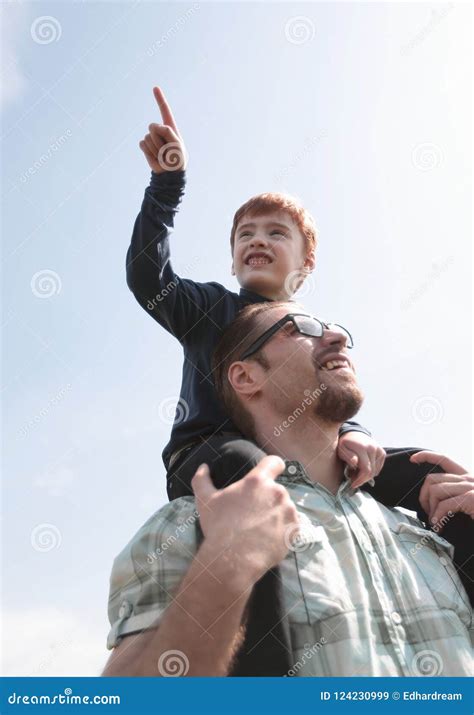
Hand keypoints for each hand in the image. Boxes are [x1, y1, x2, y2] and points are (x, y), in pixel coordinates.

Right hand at [139, 86, 186, 173]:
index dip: (160, 99)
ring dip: (155, 148)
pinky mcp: (145, 146)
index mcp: (170, 128)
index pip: (165, 111)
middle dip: (159, 139)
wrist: (169, 174)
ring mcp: (152, 138)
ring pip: (147, 137)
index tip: (155, 88)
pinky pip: (142, 144)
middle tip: (167, 150)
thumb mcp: (177, 146)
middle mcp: (160, 131)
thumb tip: (154, 127)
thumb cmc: (177, 160)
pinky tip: (156, 158)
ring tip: (163, 156)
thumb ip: (168, 133)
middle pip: (153, 126)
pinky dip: (149, 153)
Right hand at [191, 456, 298, 584]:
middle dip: (267, 499)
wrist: (233, 560)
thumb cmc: (218, 527)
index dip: (273, 466)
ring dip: (276, 515)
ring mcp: (289, 512)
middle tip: (253, 514)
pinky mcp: (294, 531)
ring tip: (260, 530)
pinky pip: (292, 526)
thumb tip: (203, 467)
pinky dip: (284, 531)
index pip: (274, 462)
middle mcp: (277, 493)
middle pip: (277, 490)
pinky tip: (268, 539)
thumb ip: (202, 479)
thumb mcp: (205, 500)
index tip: (270, 472)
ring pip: (285, 508)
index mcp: (257, 481)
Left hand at [337, 432, 385, 488]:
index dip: (360, 480)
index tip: (353, 484)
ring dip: (366, 476)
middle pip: (371, 472)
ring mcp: (379, 450)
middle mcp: (373, 449)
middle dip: (362, 479)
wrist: (353, 433)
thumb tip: (355, 462)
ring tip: (356, 472)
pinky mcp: (382, 453)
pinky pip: (378, 468)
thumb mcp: (341, 449)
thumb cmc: (345, 443)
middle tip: (353, 480)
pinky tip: (363, 469)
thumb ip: (348, 456)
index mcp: (362, 448)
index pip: (366, 470)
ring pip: (375, 471)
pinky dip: (371, 471)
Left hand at [410, 451, 473, 525]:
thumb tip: (432, 500)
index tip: (413, 459)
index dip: (427, 456)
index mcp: (468, 477)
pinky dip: (437, 517)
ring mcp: (471, 487)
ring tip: (434, 523)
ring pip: (435, 491)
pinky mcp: (472, 499)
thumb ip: (454, 495)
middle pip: (432, 478)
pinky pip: (444, 505)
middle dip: (423, 496)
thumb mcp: (469, 502)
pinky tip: (439, 528)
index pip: (444, 459)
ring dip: (430, 509)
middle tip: (427, 513)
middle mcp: (469, 478)